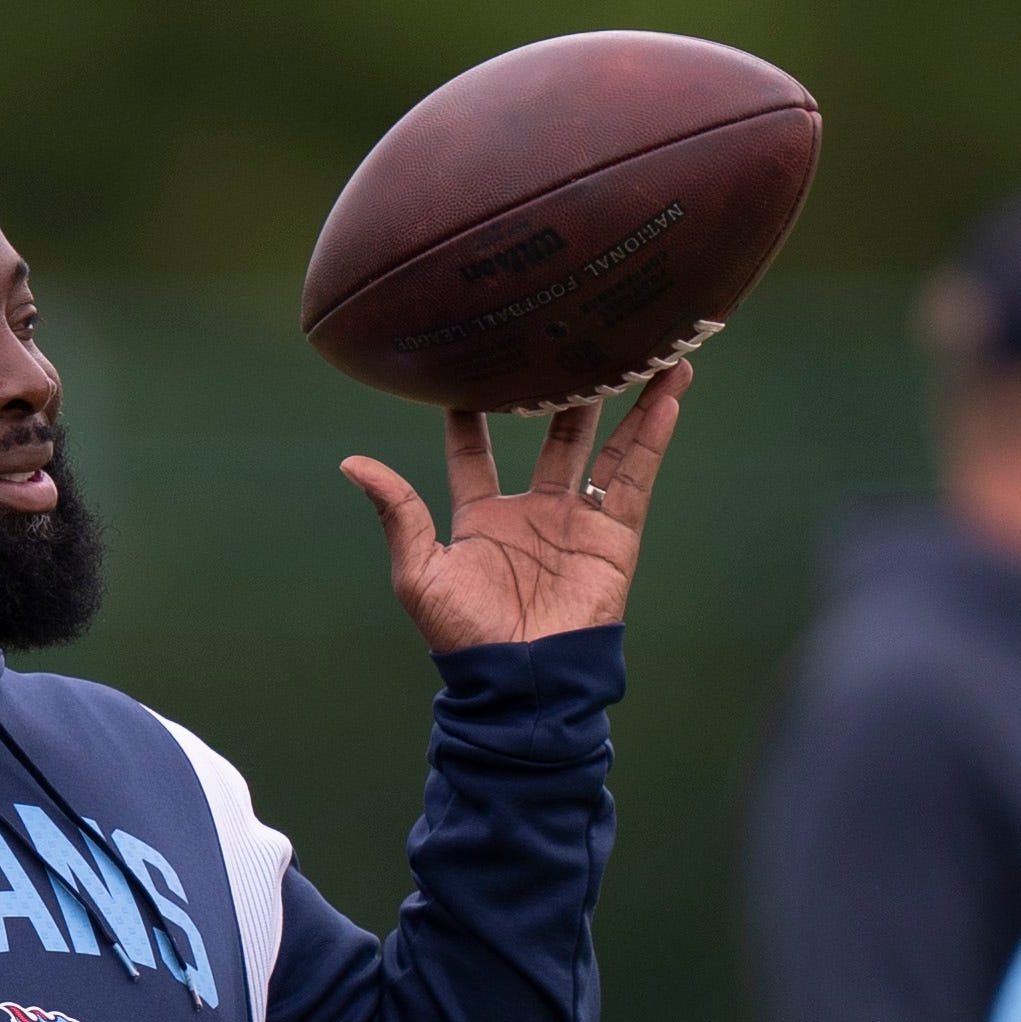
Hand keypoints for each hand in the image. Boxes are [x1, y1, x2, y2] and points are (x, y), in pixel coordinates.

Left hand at [340, 362, 688, 652]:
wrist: (522, 682)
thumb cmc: (464, 637)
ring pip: (604, 447)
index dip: (472, 413)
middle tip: (565, 338)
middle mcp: (533, 512)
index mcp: (482, 517)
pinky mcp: (614, 536)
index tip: (469, 362)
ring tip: (639, 348)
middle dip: (559, 391)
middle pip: (551, 436)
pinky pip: (636, 476)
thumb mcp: (419, 572)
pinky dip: (653, 435)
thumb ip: (397, 513)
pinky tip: (667, 392)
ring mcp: (576, 522)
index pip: (475, 451)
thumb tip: (353, 463)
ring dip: (624, 401)